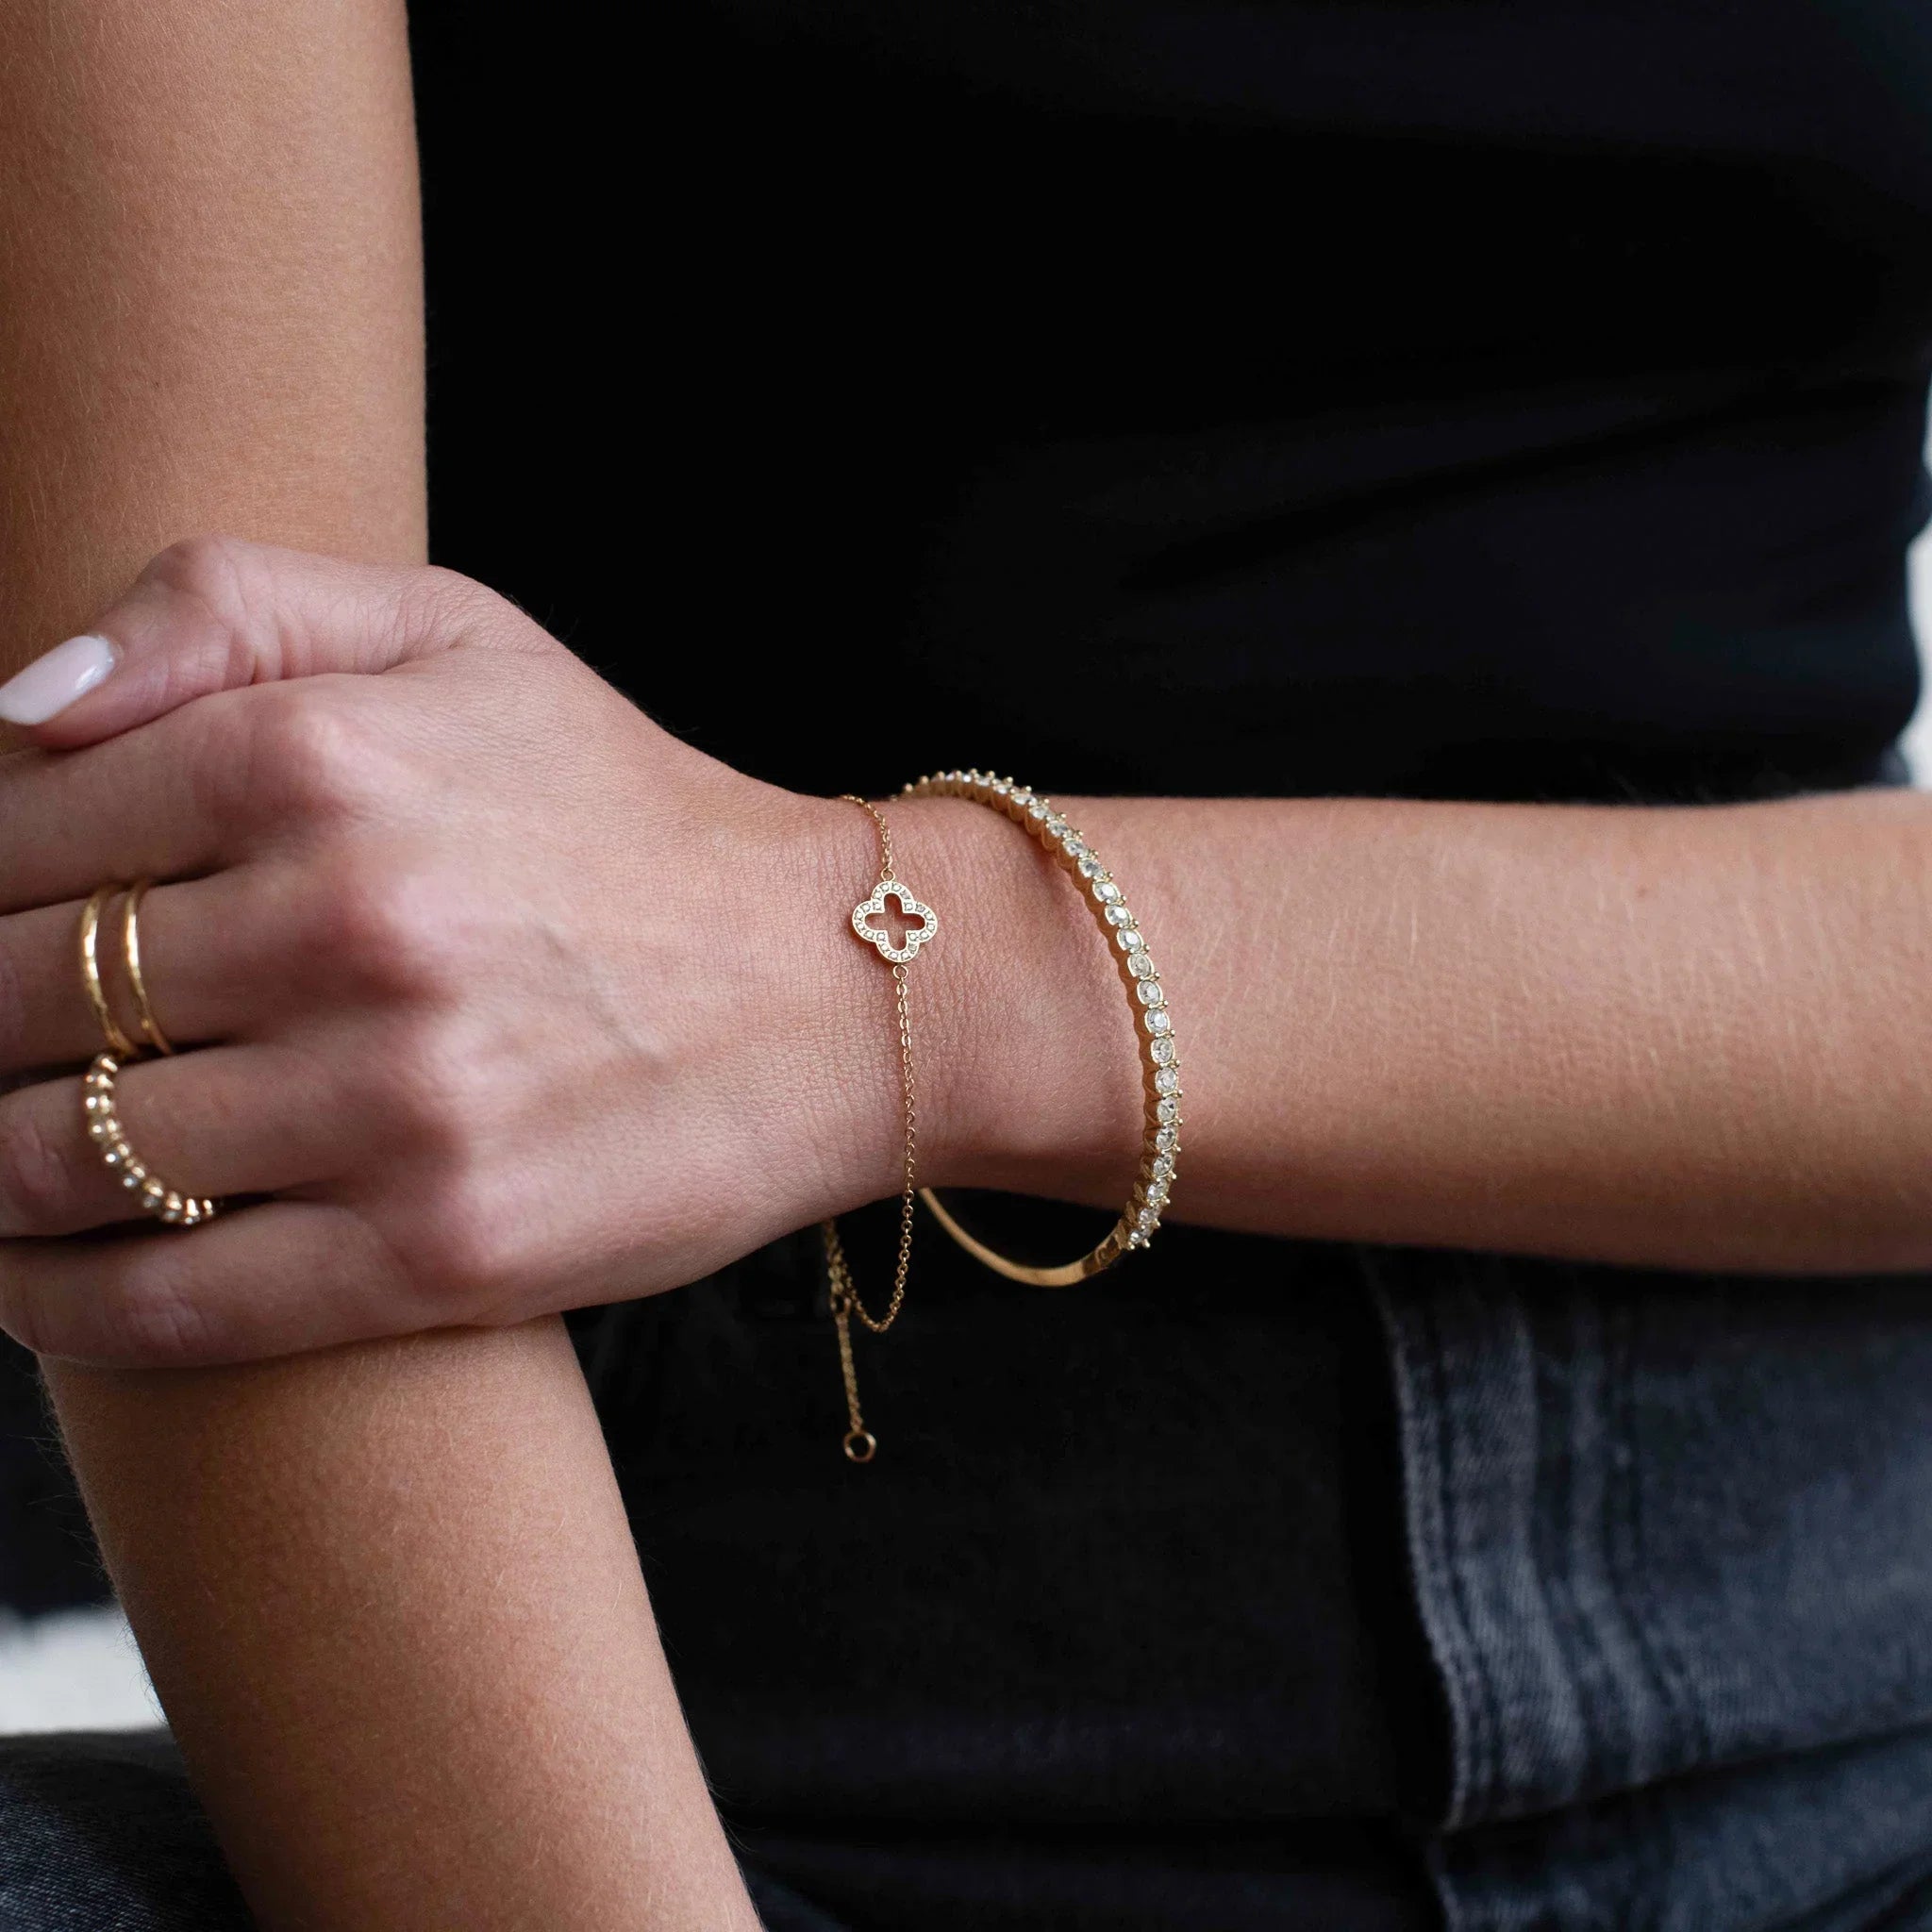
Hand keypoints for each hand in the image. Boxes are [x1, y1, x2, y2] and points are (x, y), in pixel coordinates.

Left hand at [0, 537, 900, 1362]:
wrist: (836, 987)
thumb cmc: (626, 814)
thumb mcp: (458, 636)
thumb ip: (226, 607)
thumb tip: (10, 711)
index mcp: (323, 756)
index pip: (11, 833)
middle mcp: (348, 923)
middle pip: (11, 999)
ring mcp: (396, 1102)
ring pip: (55, 1160)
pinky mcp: (441, 1251)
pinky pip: (169, 1305)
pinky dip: (54, 1304)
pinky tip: (30, 1278)